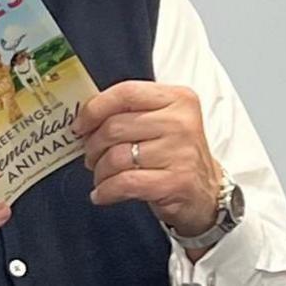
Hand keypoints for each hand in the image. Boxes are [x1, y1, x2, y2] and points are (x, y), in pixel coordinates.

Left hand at [72, 81, 220, 240]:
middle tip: (90, 156)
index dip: (94, 109)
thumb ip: (127, 112)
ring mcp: (181, 152)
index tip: (79, 125)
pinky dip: (106, 190)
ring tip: (101, 175)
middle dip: (93, 145)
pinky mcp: (176, 182)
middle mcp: (181, 122)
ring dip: (100, 170)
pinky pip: (125, 183)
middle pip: (115, 127)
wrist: (206, 192)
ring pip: (117, 157)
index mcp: (176, 98)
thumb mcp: (159, 121)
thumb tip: (83, 118)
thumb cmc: (173, 153)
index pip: (125, 93)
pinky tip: (102, 193)